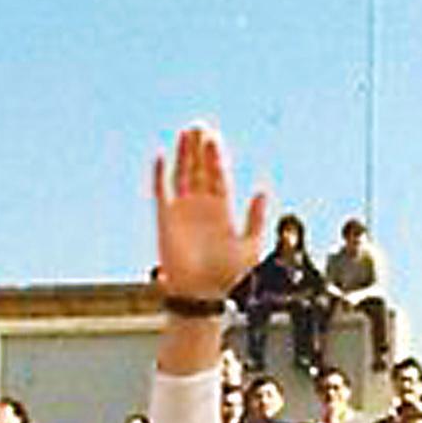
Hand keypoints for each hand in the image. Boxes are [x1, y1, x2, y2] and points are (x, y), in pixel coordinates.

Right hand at [151, 125, 268, 302]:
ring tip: (185, 133)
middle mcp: (201, 207)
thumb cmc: (226, 276)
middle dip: (200, 149)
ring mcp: (182, 212)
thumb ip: (255, 218)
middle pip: (200, 170)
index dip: (216, 158)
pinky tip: (161, 157)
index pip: (219, 177)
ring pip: (182, 176)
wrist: (202, 296)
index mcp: (222, 211)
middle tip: (200, 126)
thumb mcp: (249, 245)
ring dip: (183, 155)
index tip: (215, 139)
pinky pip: (160, 193)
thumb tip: (262, 191)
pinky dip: (159, 175)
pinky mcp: (165, 220)